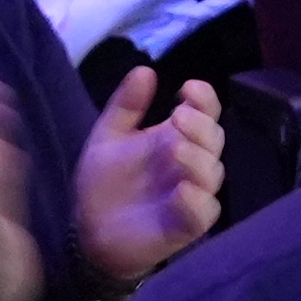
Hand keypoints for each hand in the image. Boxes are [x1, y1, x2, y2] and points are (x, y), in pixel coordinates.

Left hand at [71, 73, 233, 287]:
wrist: (86, 231)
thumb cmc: (103, 183)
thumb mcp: (108, 137)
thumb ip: (126, 105)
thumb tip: (145, 70)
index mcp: (175, 136)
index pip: (205, 111)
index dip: (204, 98)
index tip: (188, 88)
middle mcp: (189, 163)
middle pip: (214, 138)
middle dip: (200, 125)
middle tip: (177, 118)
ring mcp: (191, 194)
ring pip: (213, 173)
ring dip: (198, 159)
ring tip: (174, 150)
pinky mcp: (187, 225)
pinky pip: (204, 212)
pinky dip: (197, 201)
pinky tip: (181, 191)